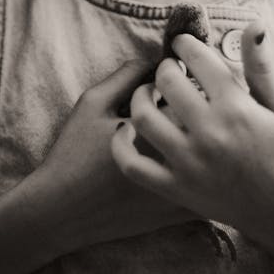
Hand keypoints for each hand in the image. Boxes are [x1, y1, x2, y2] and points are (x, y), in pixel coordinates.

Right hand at [36, 59, 194, 251]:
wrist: (61, 211)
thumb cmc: (74, 152)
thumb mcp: (94, 103)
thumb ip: (127, 76)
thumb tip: (156, 61)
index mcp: (153, 132)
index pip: (189, 96)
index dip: (185, 83)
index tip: (173, 82)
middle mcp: (172, 163)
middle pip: (206, 125)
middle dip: (198, 109)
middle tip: (182, 103)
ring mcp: (178, 192)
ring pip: (211, 157)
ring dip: (204, 140)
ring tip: (184, 131)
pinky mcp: (177, 213)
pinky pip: (208, 186)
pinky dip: (204, 170)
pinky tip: (187, 161)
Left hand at [111, 26, 273, 245]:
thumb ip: (261, 65)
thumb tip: (254, 23)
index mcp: (236, 108)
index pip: (197, 59)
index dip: (185, 44)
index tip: (182, 44)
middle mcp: (210, 134)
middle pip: (167, 82)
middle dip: (165, 68)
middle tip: (168, 71)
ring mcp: (190, 164)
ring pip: (144, 117)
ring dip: (140, 98)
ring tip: (149, 95)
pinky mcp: (176, 189)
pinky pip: (133, 165)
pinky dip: (121, 145)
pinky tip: (125, 130)